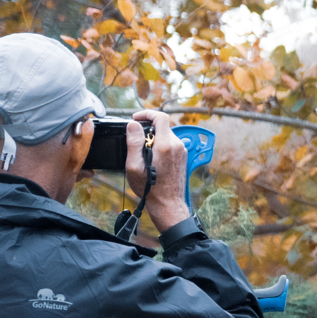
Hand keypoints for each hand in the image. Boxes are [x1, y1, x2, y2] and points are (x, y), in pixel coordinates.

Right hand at [124, 110, 190, 233]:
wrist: (168, 204)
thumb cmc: (150, 188)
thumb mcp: (134, 166)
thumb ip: (133, 143)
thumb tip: (133, 124)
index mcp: (165, 145)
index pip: (160, 117)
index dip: (146, 113)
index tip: (135, 119)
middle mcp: (177, 145)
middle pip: (163, 126)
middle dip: (148, 129)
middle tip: (136, 141)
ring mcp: (182, 151)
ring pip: (166, 135)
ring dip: (154, 138)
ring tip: (144, 153)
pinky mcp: (183, 157)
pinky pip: (170, 144)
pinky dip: (160, 145)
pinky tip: (153, 158)